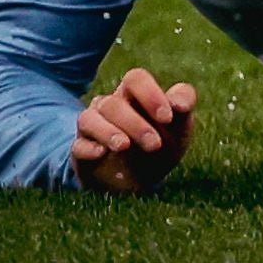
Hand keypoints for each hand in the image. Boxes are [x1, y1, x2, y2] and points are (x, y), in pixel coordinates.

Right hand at [71, 67, 196, 195]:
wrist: (142, 183)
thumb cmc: (162, 145)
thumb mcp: (180, 127)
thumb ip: (184, 105)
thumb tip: (179, 103)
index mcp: (134, 94)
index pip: (135, 79)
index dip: (150, 94)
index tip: (168, 117)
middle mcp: (110, 106)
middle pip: (114, 103)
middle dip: (135, 123)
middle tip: (155, 144)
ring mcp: (92, 128)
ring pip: (89, 118)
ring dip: (109, 131)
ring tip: (125, 146)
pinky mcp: (81, 153)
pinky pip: (77, 145)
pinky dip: (88, 147)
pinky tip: (100, 153)